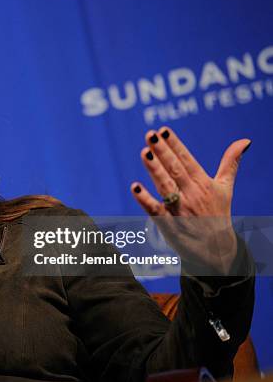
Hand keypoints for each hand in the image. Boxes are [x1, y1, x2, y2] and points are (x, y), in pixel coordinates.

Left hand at [130, 127, 250, 274]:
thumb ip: (230, 163)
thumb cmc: (218, 214)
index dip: (175, 145)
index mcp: (204, 184)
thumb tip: (245, 140)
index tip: (163, 130)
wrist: (217, 251)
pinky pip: (155, 211)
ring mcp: (180, 210)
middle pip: (175, 171)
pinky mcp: (169, 225)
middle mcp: (192, 196)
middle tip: (150, 135)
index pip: (187, 160)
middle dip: (163, 152)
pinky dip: (145, 200)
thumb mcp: (225, 188)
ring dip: (155, 170)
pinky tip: (135, 187)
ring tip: (144, 152)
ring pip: (165, 187)